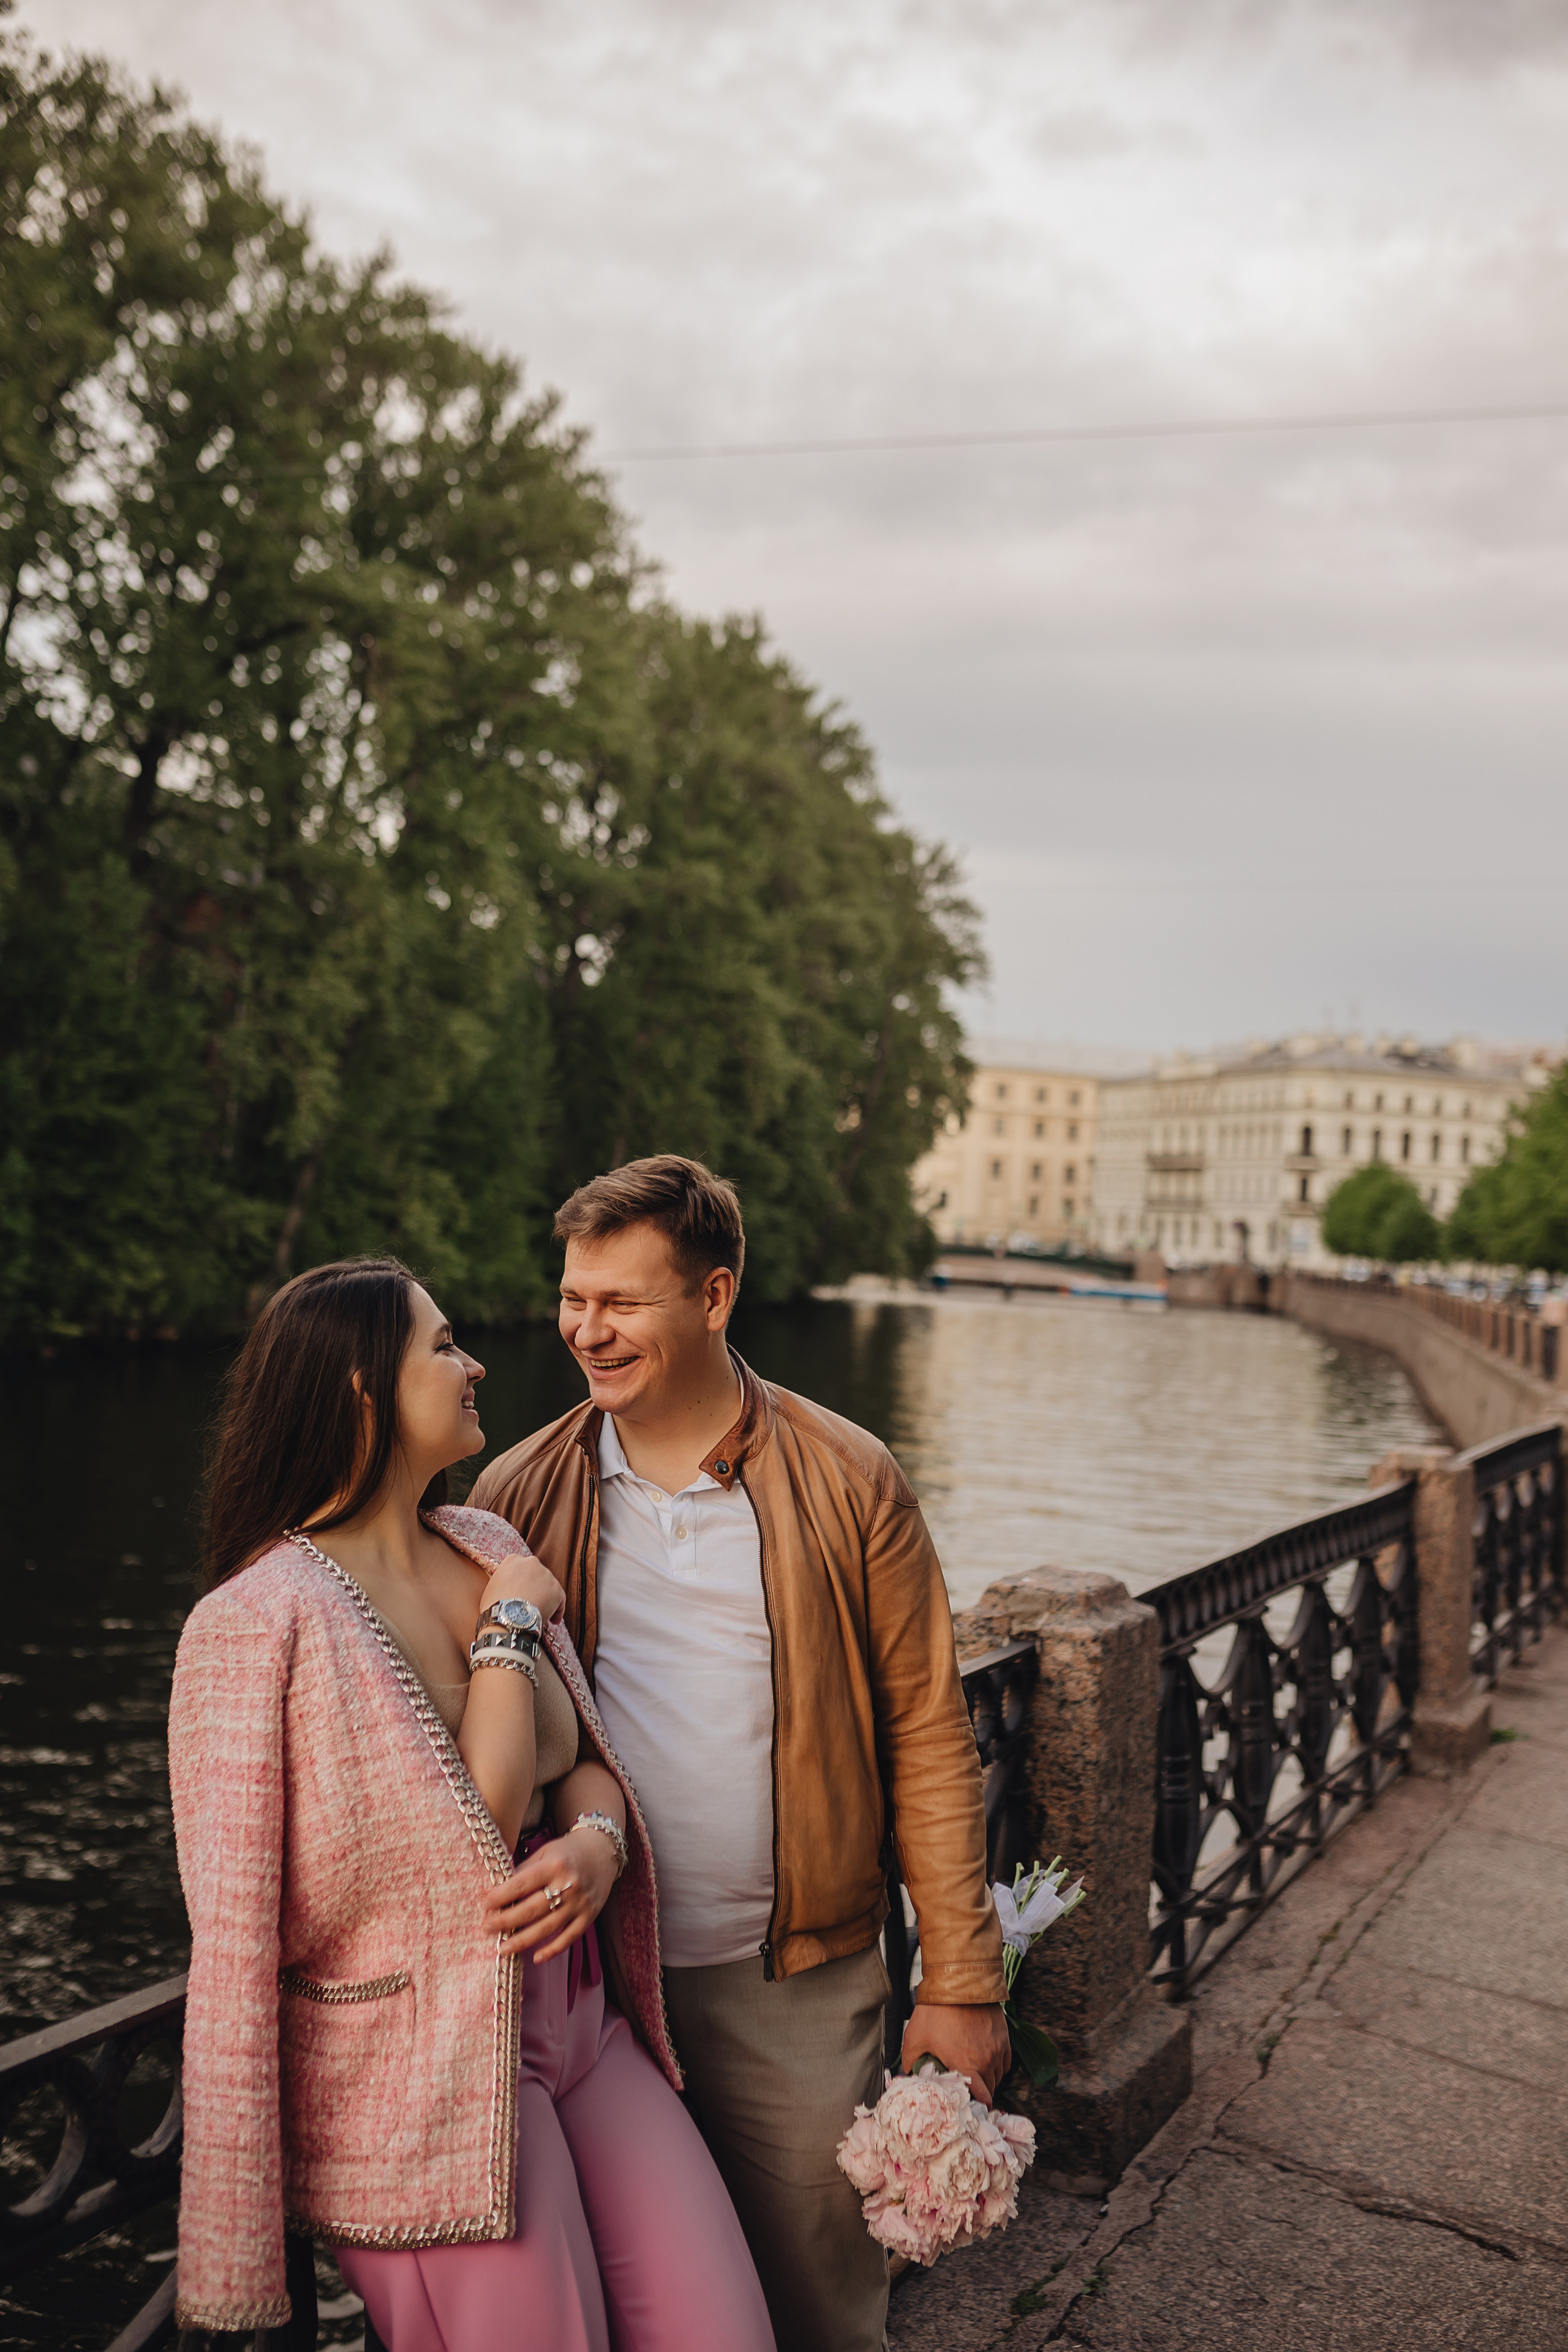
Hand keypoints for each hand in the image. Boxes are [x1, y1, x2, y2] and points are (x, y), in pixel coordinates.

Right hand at [477, 1550, 564, 1628]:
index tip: (522, 1590)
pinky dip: (557, 1609)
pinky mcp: (556, 1589)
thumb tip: (506, 1587)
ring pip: (549, 1587)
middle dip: (536, 1587)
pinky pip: (560, 1599)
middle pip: (536, 1575)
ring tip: (540, 1614)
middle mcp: (531, 1562)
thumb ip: (503, 1580)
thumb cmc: (493, 1606)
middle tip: (531, 1602)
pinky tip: (553, 1620)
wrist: (506, 1618)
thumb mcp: (492, 1585)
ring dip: (546, 1598)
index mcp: (513, 1560)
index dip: (523, 1581)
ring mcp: (545, 1575)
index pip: (521, 1568)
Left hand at [483, 1823, 618, 1963]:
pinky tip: (535, 1957)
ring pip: (547, 1928)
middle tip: (487, 1928)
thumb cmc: (568, 1851)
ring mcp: (579, 1904)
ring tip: (503, 1948)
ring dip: (522, 1941)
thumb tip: (500, 1894)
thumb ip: (525, 1872)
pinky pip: (568, 1938)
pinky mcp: (588, 1916)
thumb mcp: (544, 1852)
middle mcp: (568, 1885)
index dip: (500, 1897)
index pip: (521, 1885)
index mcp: (554, 1865)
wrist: (603, 1851)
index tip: (485, 1905)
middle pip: (531, 1910)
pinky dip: (552, 1950)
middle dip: (505, 1921)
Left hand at [900, 2001, 1010, 2103]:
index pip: (982, 2098)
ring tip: (975, 2072)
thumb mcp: (915, 2037)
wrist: (958, 1982)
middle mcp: (986, 2060)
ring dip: (989, 2078)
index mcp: (965, 2065)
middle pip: (991, 2088)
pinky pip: (1005, 2060)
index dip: (978, 2105)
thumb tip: (907, 2074)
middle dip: (981, 2092)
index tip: (971, 2105)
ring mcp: (997, 2047)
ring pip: (998, 2075)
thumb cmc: (936, 2010)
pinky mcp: (1004, 2036)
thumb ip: (910, 2061)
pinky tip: (985, 2059)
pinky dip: (997, 2064)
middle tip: (969, 2088)